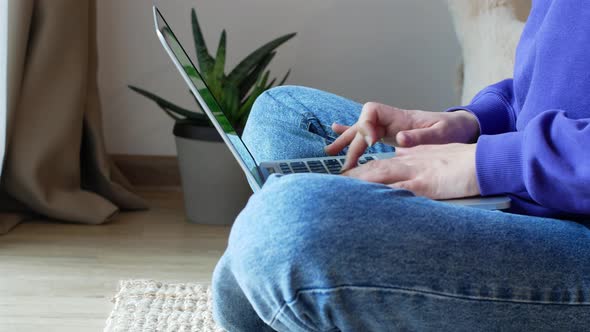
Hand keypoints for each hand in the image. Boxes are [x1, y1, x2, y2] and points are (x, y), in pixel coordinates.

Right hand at [324, 102, 479, 169]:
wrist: (462, 126)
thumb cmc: (454, 129)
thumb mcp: (442, 134)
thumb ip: (420, 137)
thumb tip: (398, 139)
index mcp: (401, 117)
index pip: (372, 112)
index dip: (366, 125)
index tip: (371, 142)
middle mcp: (392, 120)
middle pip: (362, 125)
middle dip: (350, 141)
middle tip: (341, 160)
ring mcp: (390, 127)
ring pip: (361, 131)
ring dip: (345, 140)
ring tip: (329, 152)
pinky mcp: (390, 135)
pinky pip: (368, 134)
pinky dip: (353, 135)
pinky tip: (337, 134)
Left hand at [342, 143, 479, 199]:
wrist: (485, 160)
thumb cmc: (463, 161)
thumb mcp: (434, 156)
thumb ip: (415, 157)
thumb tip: (398, 160)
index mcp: (410, 156)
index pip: (378, 162)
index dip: (357, 170)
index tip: (342, 177)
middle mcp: (408, 162)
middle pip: (372, 168)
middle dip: (349, 177)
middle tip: (328, 186)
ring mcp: (416, 172)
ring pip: (379, 176)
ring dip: (358, 184)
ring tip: (338, 192)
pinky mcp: (426, 184)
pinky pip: (399, 190)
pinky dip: (382, 195)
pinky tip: (369, 203)